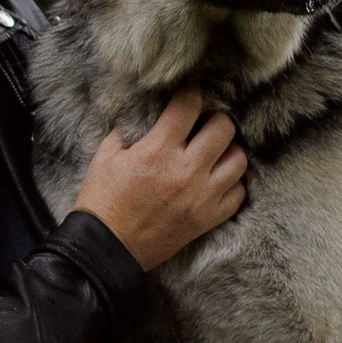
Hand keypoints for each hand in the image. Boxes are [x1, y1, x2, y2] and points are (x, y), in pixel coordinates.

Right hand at [71, 88, 247, 271]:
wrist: (106, 248)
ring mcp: (201, 197)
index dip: (191, 93)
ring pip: (239, 159)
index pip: (189, 106)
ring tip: (213, 153)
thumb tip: (145, 115)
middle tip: (203, 125)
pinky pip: (238, 193)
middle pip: (224, 128)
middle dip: (214, 120)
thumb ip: (127, 131)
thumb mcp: (106, 157)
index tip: (189, 94)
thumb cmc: (102, 202)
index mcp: (157, 151)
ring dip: (227, 151)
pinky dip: (231, 183)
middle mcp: (186, 171)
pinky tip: (215, 180)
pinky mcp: (208, 219)